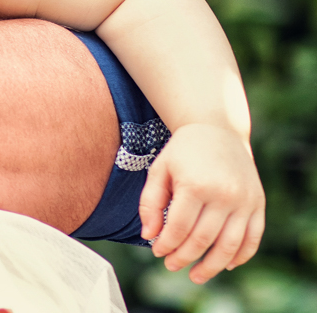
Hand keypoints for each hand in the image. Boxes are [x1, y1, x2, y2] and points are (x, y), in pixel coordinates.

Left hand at [138, 123, 264, 283]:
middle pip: (202, 239)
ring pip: (229, 245)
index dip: (166, 245)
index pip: (179, 228)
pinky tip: (226, 265)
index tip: (157, 252)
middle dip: (184, 258)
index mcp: (195, 185)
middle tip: (171, 265)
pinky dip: (241, 256)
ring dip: (212, 266)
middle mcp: (223, 194)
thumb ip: (150, 202)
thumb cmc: (183, 152)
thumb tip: (149, 236)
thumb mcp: (159, 170)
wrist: (217, 130)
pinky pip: (252, 238)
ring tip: (196, 276)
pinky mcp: (258, 204)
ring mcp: (244, 200)